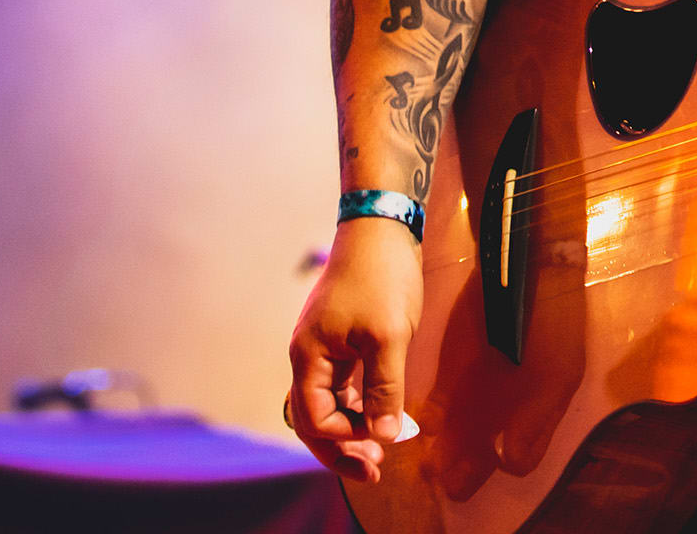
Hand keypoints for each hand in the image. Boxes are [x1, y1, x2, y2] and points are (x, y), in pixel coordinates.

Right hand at [285, 218, 423, 481]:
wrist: (381, 225)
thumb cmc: (382, 276)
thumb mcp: (388, 337)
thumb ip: (385, 388)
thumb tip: (387, 436)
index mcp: (308, 356)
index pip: (314, 419)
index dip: (345, 439)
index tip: (382, 444)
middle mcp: (308, 355)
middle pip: (314, 418)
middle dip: (342, 448)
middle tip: (375, 472)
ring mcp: (323, 346)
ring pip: (328, 402)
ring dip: (351, 428)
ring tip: (381, 451)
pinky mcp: (340, 337)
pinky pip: (340, 384)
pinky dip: (358, 404)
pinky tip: (381, 414)